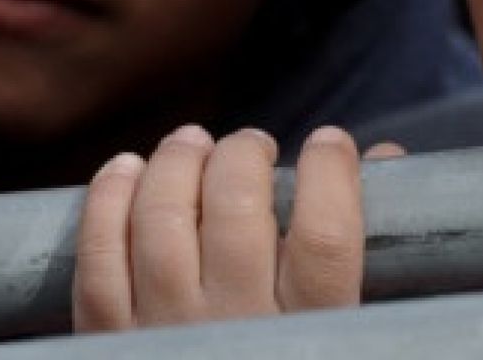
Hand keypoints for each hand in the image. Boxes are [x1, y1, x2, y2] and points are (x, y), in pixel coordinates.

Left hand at [72, 125, 368, 332]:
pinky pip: (97, 255)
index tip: (331, 143)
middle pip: (236, 210)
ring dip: (176, 163)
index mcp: (311, 335)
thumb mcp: (345, 336)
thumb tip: (385, 158)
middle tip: (254, 145)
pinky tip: (127, 170)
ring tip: (193, 143)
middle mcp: (237, 331)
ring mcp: (163, 336)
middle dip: (245, 155)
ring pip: (161, 219)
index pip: (326, 237)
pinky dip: (107, 199)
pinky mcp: (106, 341)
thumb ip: (359, 257)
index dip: (330, 173)